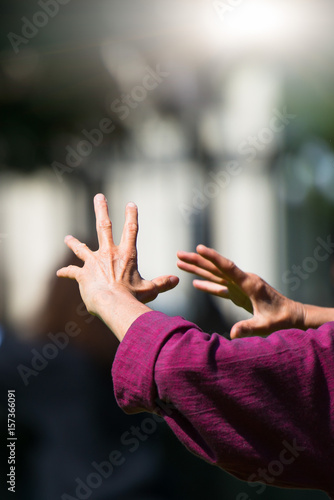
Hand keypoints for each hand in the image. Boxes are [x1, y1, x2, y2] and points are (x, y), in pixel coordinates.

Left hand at [57, 194, 178, 319]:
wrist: (112, 304)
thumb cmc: (132, 297)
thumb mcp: (150, 290)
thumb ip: (163, 283)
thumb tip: (177, 279)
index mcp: (127, 255)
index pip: (131, 230)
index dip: (132, 216)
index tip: (131, 204)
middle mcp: (109, 254)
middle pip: (104, 226)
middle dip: (102, 209)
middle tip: (99, 196)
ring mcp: (94, 263)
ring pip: (81, 248)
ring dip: (74, 242)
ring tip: (67, 237)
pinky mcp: (82, 274)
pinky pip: (72, 271)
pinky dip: (66, 272)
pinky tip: (59, 273)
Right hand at [177, 245, 304, 337]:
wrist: (292, 316)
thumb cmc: (281, 319)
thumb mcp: (265, 326)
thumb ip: (248, 327)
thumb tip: (232, 333)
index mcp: (249, 284)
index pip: (227, 267)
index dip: (212, 257)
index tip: (198, 248)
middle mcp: (243, 281)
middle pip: (216, 268)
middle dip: (197, 261)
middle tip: (179, 254)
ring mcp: (240, 286)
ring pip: (215, 275)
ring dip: (198, 269)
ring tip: (181, 263)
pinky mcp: (239, 294)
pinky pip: (219, 287)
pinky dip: (207, 284)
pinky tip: (195, 282)